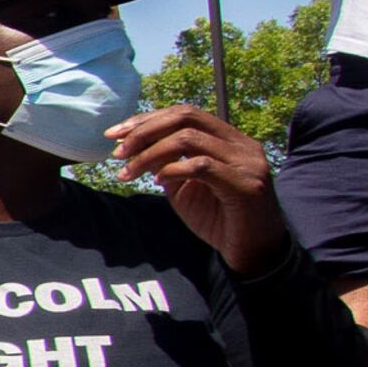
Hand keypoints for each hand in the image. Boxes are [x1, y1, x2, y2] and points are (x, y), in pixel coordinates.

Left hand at [110, 104, 288, 273]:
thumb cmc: (218, 219)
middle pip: (187, 117)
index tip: (115, 134)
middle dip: (145, 130)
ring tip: (129, 171)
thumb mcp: (184, 187)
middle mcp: (242, 144)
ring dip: (150, 153)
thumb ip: (166, 163)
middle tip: (117, 150)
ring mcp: (246, 162)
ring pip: (189, 139)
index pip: (185, 114)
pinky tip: (157, 181)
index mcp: (229, 139)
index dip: (148, 119)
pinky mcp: (245, 185)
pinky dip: (173, 169)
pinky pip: (201, 166)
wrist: (252, 252)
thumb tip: (133, 145)